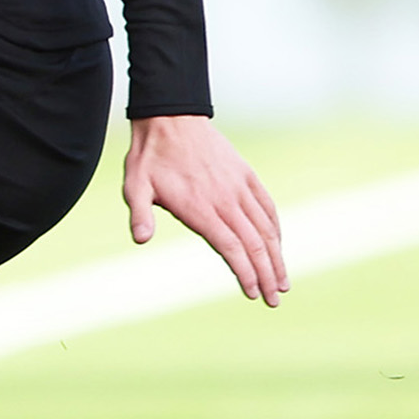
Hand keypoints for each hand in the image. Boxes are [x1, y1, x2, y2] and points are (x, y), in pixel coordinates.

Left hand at [124, 115, 286, 306]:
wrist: (171, 119)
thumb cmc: (150, 157)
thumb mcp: (135, 186)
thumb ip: (140, 213)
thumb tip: (140, 239)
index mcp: (201, 207)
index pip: (232, 247)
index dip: (245, 272)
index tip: (254, 294)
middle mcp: (226, 199)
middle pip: (255, 244)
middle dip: (267, 274)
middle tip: (275, 300)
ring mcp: (240, 187)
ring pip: (266, 228)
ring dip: (277, 257)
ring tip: (283, 282)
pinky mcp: (246, 176)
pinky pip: (267, 207)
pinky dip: (275, 229)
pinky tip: (277, 246)